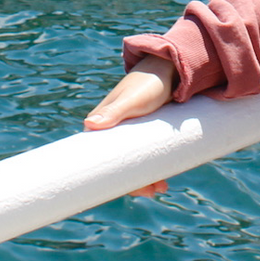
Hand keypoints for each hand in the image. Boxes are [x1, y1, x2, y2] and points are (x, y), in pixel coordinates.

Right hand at [83, 56, 175, 196]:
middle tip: (152, 191)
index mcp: (100, 125)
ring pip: (132, 162)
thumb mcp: (132, 99)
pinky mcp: (144, 131)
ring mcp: (129, 132)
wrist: (170, 67)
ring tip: (162, 188)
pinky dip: (151, 168)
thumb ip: (114, 110)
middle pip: (117, 165)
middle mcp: (111, 131)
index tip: (121, 192)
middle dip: (133, 183)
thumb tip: (88, 124)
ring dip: (145, 178)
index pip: (97, 159)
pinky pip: (143, 155)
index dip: (107, 179)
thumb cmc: (148, 82)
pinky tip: (162, 178)